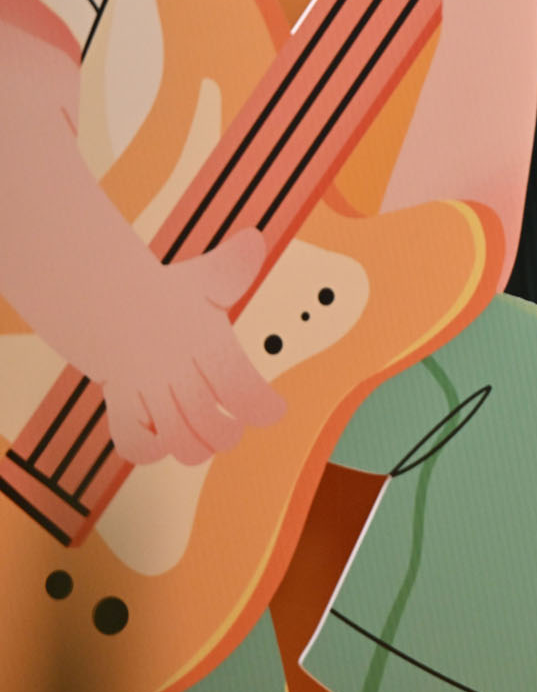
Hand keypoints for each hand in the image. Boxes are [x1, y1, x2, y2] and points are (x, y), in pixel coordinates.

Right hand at [94, 231, 286, 466]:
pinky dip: (151, 450)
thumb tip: (253, 240)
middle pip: (211, 425)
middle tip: (234, 424)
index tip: (273, 409)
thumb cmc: (168, 293)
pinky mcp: (121, 404)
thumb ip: (233, 267)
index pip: (242, 390)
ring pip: (176, 443)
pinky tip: (164, 437)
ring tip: (205, 436)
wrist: (107, 299)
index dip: (264, 408)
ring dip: (196, 447)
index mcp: (204, 343)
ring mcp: (146, 391)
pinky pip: (133, 445)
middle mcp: (176, 371)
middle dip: (229, 433)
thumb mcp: (205, 277)